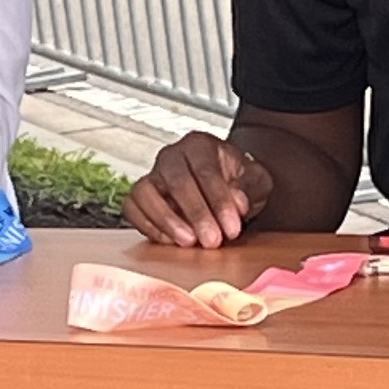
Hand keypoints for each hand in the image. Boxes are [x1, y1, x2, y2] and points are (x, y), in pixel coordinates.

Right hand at [126, 131, 274, 245]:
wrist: (223, 191)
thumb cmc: (238, 184)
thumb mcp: (256, 182)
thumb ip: (250, 187)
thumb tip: (237, 201)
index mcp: (200, 145)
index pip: (205, 170)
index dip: (219, 201)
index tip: (232, 228)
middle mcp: (171, 156)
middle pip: (176, 181)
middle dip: (195, 214)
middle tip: (212, 241)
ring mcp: (152, 176)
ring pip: (146, 192)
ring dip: (166, 220)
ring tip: (188, 242)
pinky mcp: (139, 197)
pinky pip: (132, 208)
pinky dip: (147, 226)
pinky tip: (170, 242)